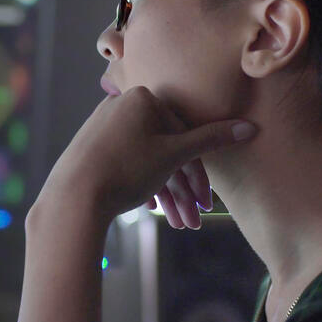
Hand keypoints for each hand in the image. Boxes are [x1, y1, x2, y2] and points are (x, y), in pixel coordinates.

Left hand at [36, 85, 255, 230]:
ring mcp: (103, 126)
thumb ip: (211, 139)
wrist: (72, 197)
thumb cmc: (126, 170)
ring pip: (147, 160)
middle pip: (166, 150)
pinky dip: (142, 185)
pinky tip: (150, 208)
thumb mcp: (174, 155)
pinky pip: (126, 163)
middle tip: (192, 221)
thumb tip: (249, 127)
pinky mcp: (91, 146)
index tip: (206, 203)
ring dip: (166, 194)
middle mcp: (121, 105)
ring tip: (176, 224)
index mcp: (143, 98)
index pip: (184, 136)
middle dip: (182, 190)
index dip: (199, 174)